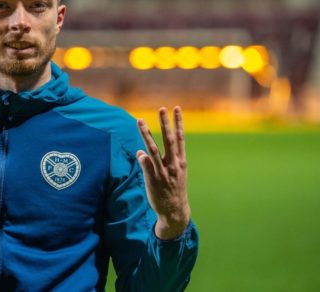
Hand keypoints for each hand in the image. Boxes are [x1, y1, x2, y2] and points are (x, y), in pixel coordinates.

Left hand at [137, 106, 190, 239]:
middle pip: (168, 140)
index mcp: (180, 161)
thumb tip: (141, 153)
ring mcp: (163, 172)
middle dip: (165, 123)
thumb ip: (158, 161)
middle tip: (162, 108)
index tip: (176, 108)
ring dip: (146, 134)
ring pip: (154, 149)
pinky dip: (144, 159)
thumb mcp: (172, 174)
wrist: (175, 211)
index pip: (180, 138)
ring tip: (140, 121)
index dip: (178, 123)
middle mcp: (173, 165)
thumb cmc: (173, 190)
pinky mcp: (154, 181)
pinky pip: (148, 167)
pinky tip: (140, 153)